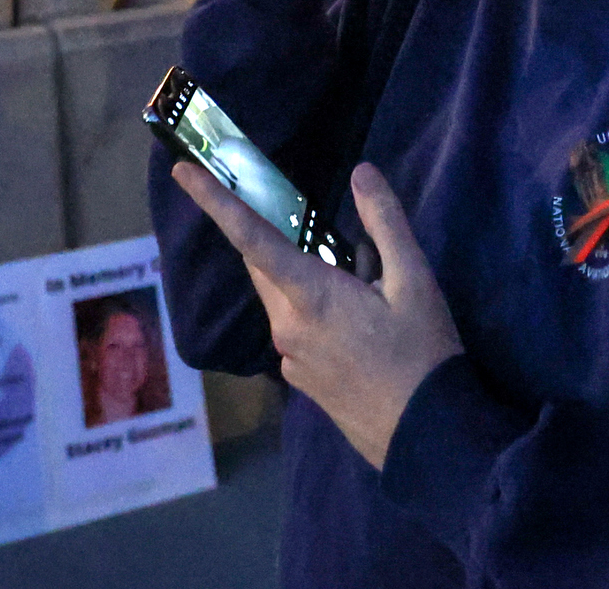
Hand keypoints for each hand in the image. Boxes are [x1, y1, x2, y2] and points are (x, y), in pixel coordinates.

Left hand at [172, 160, 461, 466]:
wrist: (426, 436)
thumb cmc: (422, 353)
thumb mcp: (415, 281)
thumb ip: (385, 222)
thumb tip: (363, 173)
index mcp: (309, 295)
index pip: (251, 237)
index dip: (214, 201)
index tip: (181, 171)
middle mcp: (286, 326)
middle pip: (263, 265)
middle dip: (280, 239)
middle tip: (326, 236)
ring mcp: (289, 358)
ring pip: (282, 298)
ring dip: (305, 279)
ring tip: (367, 291)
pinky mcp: (299, 380)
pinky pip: (295, 330)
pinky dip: (315, 313)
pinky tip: (361, 329)